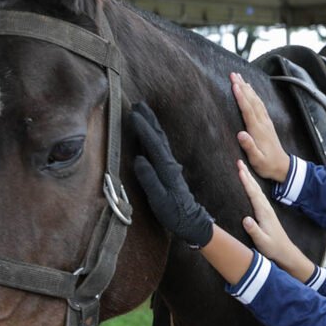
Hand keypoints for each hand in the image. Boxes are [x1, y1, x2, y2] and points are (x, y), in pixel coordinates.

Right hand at [131, 102, 212, 247]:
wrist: (191, 221)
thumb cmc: (174, 213)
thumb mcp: (159, 199)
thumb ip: (150, 179)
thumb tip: (139, 160)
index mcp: (166, 169)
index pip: (153, 144)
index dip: (143, 128)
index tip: (133, 114)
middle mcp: (170, 163)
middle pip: (159, 136)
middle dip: (148, 119)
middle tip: (138, 103)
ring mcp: (170, 165)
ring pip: (160, 139)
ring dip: (152, 124)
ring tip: (142, 112)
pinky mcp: (169, 169)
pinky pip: (160, 146)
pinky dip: (154, 135)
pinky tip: (150, 133)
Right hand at [230, 72, 291, 180]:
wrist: (283, 167)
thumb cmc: (267, 165)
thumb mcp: (257, 160)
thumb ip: (249, 147)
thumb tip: (241, 134)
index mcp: (258, 130)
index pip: (248, 109)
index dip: (241, 96)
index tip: (234, 84)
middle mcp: (263, 123)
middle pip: (252, 101)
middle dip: (242, 86)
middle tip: (233, 74)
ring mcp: (266, 122)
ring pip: (256, 101)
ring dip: (248, 88)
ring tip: (240, 77)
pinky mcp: (267, 123)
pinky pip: (260, 105)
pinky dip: (254, 95)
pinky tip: (251, 90)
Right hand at [235, 160, 314, 281]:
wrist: (285, 251)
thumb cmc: (273, 247)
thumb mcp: (262, 241)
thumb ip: (254, 231)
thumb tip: (246, 220)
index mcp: (264, 212)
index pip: (253, 193)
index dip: (246, 181)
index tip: (240, 170)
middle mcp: (266, 208)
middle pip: (255, 187)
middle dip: (247, 174)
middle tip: (239, 161)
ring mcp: (266, 209)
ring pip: (256, 190)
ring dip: (249, 178)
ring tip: (242, 168)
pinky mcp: (265, 212)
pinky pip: (257, 195)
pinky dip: (252, 186)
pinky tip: (249, 184)